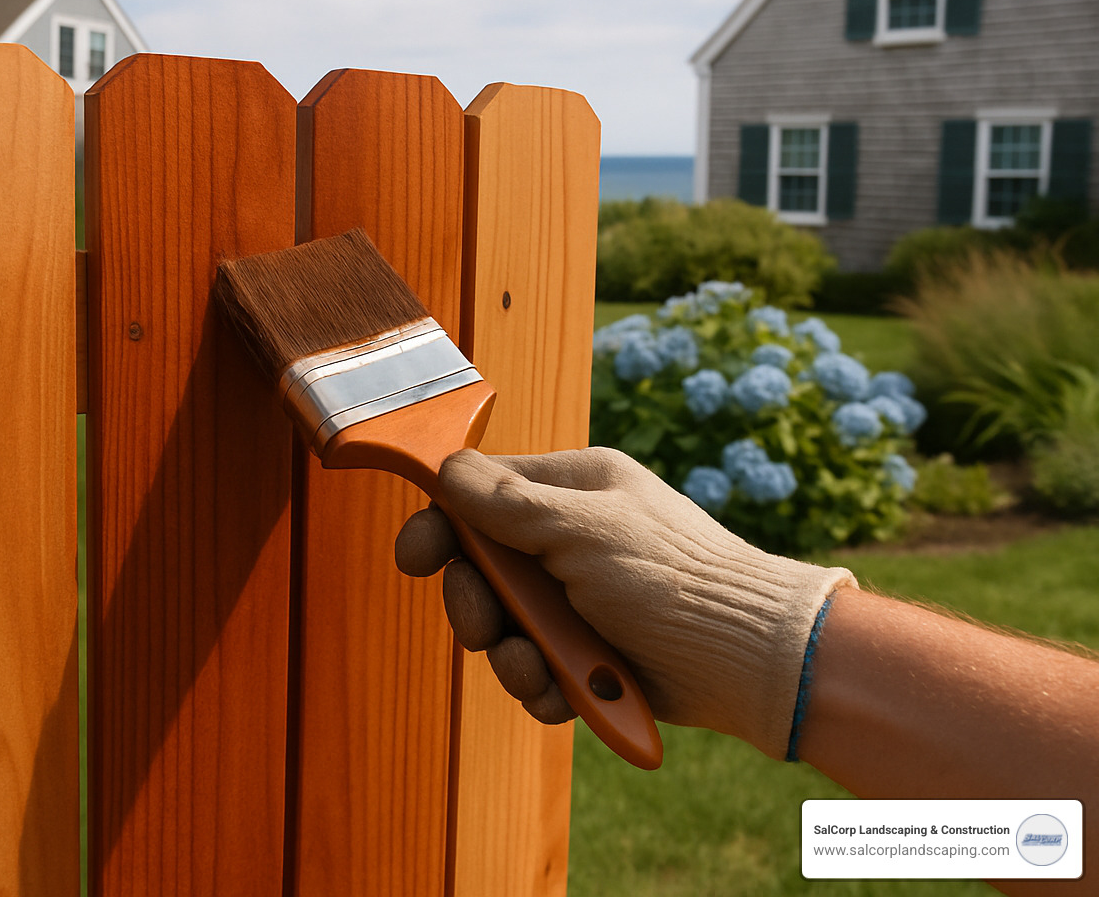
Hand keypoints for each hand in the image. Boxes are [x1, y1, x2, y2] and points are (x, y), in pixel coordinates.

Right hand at [396, 447, 854, 758]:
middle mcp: (571, 541)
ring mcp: (579, 601)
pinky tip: (561, 694)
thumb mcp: (583, 528)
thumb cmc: (675, 577)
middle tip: (484, 625)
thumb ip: (507, 502)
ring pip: (504, 628)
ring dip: (508, 655)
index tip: (412, 557)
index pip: (480, 495)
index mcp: (572, 490)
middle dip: (474, 604)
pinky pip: (536, 671)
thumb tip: (447, 468)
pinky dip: (541, 686)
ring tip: (535, 669)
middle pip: (482, 569)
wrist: (750, 659)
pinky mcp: (590, 656)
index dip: (441, 525)